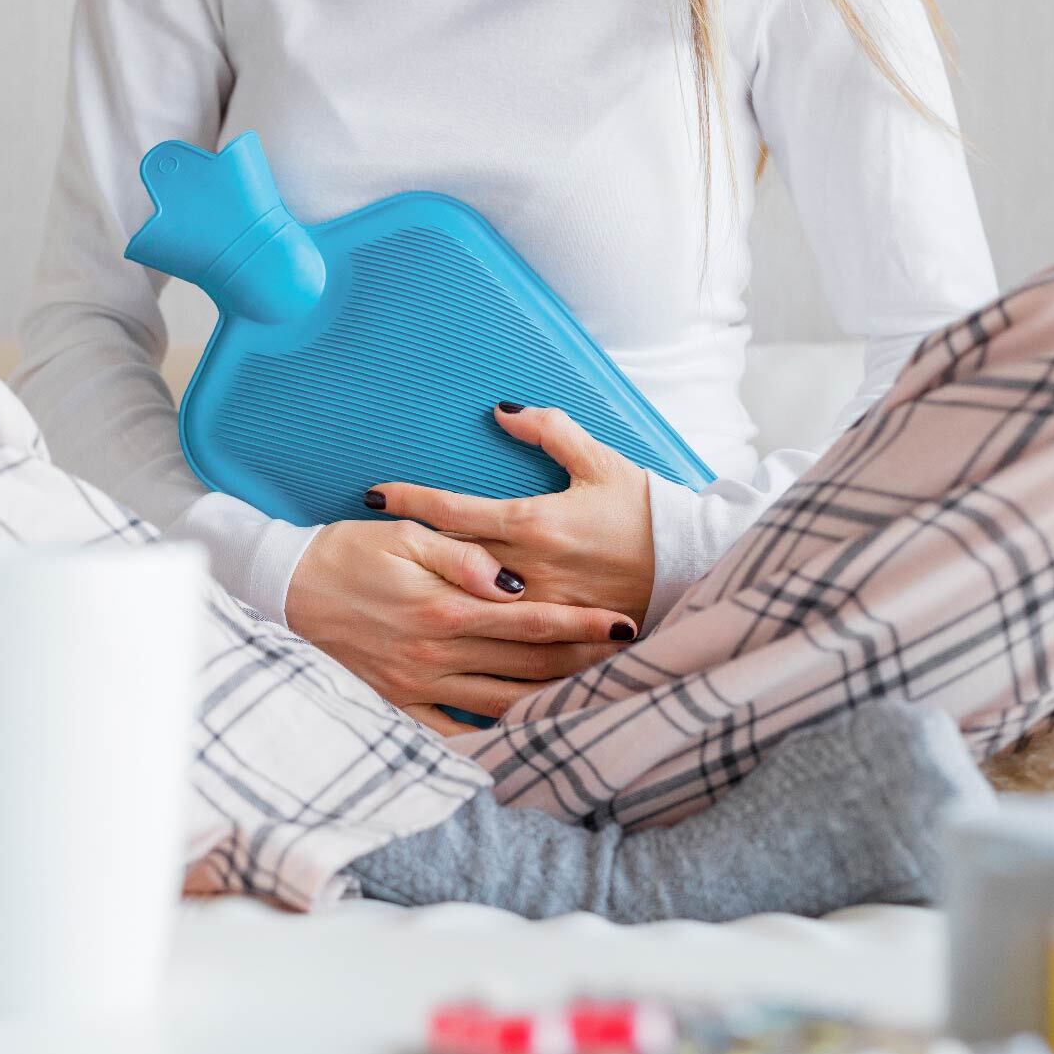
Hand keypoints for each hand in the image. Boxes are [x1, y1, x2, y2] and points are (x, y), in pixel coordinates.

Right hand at [285, 519, 636, 732]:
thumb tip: (511, 582)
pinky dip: (491, 736)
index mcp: (447, 609)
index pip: (532, 621)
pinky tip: (524, 734)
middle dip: (582, 665)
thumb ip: (463, 557)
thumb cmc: (348, 552)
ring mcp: (419, 686)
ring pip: (501, 703)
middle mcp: (438, 654)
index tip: (623, 624)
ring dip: (550, 702)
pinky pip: (453, 731)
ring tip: (594, 698)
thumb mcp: (405, 537)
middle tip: (628, 663)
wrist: (284, 591)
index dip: (582, 625)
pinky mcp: (399, 702)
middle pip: (528, 666)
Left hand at [369, 403, 655, 626]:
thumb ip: (550, 431)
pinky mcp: (555, 638)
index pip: (453, 511)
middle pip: (448, 562)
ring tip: (384, 591)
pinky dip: (468, 639)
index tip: (373, 494)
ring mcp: (540, 608)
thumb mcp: (600, 461)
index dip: (409, 500)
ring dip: (427, 596)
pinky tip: (434, 642)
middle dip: (403, 553)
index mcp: (535, 522)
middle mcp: (529, 569)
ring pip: (468, 605)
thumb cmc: (644, 510)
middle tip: (360, 545)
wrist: (693, 565)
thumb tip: (502, 410)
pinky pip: (501, 643)